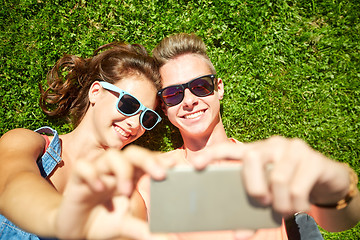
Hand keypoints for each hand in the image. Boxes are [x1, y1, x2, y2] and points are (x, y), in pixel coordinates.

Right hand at [54, 145, 173, 239]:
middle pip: (133, 153)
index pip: (147, 161)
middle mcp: (116, 171)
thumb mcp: (126, 225)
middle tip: (160, 174)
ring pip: (111, 156)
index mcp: (130, 177)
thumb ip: (145, 230)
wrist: (75, 229)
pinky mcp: (77, 179)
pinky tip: (98, 187)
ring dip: (122, 170)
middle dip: (148, 159)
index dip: (161, 159)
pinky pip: (84, 167)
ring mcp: (97, 172)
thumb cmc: (103, 221)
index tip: (175, 163)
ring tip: (126, 190)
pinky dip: (92, 174)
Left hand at [193, 136, 350, 216]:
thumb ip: (253, 206)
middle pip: (251, 159)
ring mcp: (292, 148)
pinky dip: (297, 205)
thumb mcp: (270, 193)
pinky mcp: (312, 158)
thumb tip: (239, 233)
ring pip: (277, 178)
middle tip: (261, 202)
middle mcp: (270, 145)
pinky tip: (300, 209)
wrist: (325, 177)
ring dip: (280, 204)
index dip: (211, 155)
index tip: (195, 165)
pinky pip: (298, 186)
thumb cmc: (289, 185)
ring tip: (284, 211)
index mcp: (254, 152)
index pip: (228, 149)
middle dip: (253, 186)